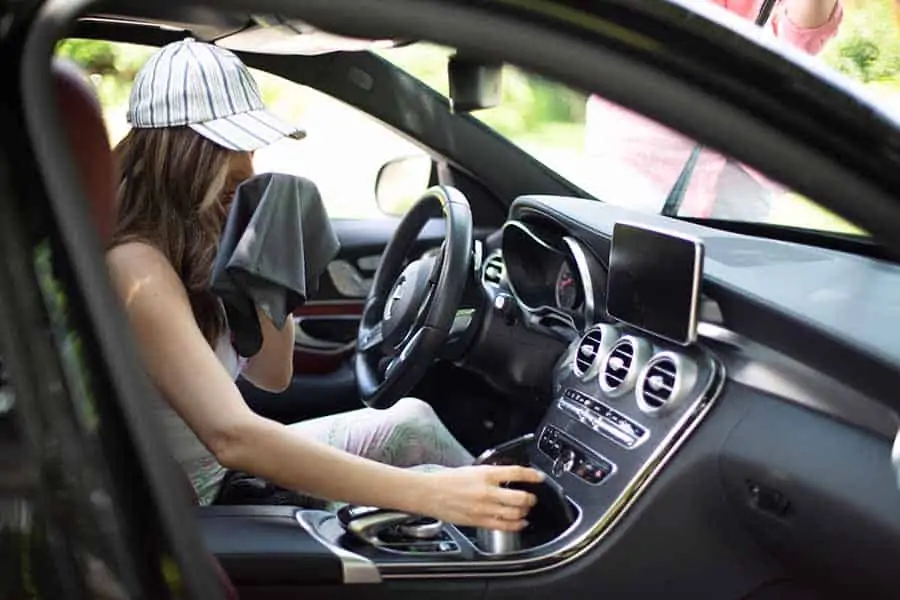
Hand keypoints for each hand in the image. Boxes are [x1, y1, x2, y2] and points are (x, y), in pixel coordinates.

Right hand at [416, 465, 544, 530]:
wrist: (429, 492)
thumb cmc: (446, 480)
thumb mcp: (472, 470)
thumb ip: (490, 474)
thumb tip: (508, 477)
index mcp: (486, 474)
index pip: (516, 472)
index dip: (532, 475)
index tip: (539, 477)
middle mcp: (487, 491)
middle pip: (520, 497)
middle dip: (531, 498)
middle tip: (532, 498)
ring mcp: (484, 508)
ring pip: (515, 513)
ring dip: (524, 512)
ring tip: (525, 510)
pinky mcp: (479, 521)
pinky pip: (504, 526)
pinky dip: (516, 525)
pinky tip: (520, 523)